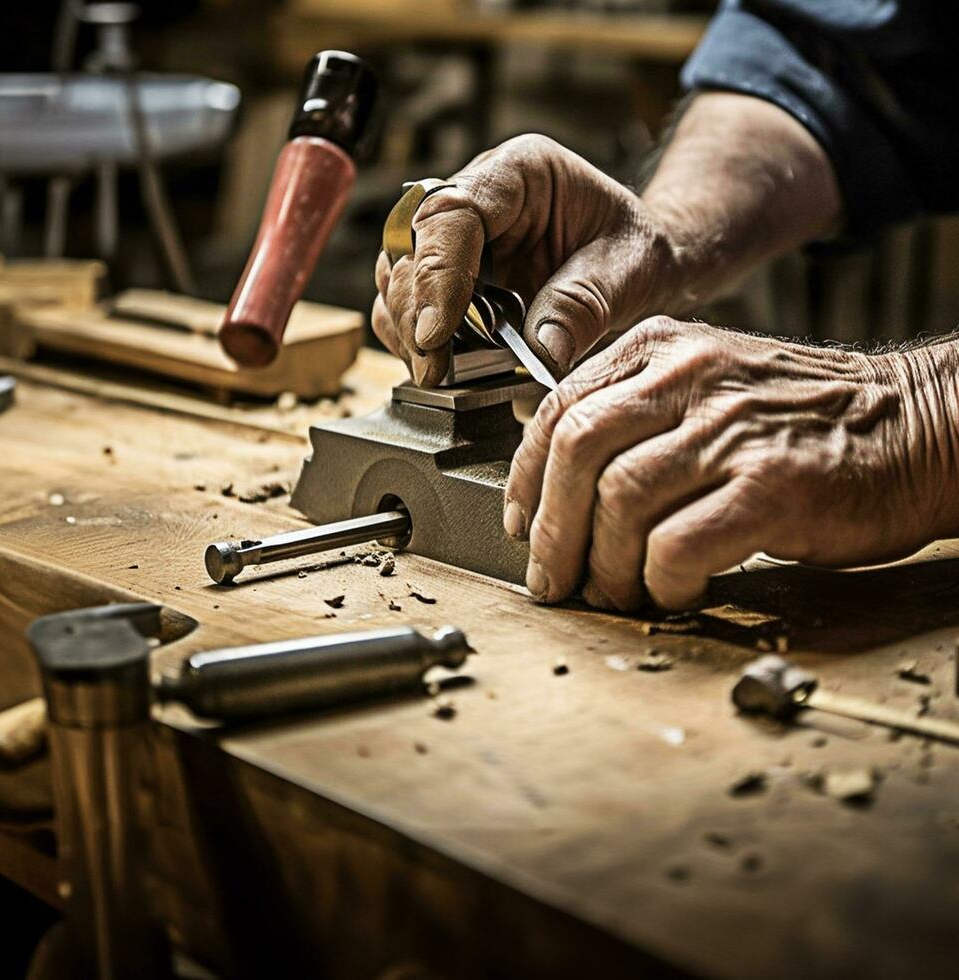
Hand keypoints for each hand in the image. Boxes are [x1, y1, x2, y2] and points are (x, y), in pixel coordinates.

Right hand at [373, 134, 680, 385]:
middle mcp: (474, 197)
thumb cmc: (636, 253)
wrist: (639, 266)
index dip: (436, 274)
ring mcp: (452, 237)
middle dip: (415, 311)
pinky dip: (414, 341)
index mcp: (519, 173)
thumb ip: (584, 305)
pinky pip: (405, 307)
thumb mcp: (630, 271)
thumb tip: (540, 351)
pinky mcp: (443, 276)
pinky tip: (442, 365)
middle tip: (434, 367)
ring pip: (397, 277)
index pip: (452, 213)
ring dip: (408, 329)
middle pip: (410, 246)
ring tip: (439, 371)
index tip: (436, 333)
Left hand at [503, 318, 958, 609]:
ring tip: (615, 594)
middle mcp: (690, 377)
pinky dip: (661, 581)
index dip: (524, 478)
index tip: (518, 524)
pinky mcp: (771, 486)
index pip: (558, 410)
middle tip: (552, 579)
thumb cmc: (808, 422)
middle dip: (550, 531)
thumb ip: (636, 414)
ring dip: (603, 565)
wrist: (923, 426)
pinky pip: (677, 545)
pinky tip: (675, 592)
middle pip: (575, 453)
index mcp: (662, 350)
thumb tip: (553, 479)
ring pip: (618, 502)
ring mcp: (731, 429)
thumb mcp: (709, 387)